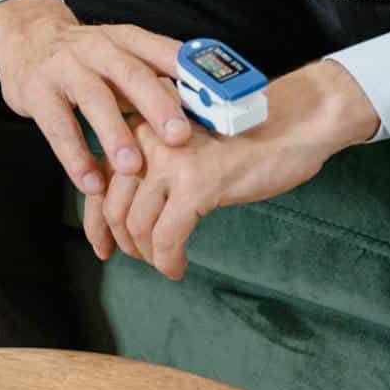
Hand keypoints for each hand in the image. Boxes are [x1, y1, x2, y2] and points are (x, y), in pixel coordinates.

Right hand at [0, 0, 190, 194]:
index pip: (165, 53)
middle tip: (178, 137)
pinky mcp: (38, 92)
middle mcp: (98, 48)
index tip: (216, 102)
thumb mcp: (121, 54)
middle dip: (157, 105)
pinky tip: (92, 184)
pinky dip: (75, 157)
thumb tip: (207, 109)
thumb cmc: (85, 56)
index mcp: (127, 39)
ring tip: (132, 167)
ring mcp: (65, 68)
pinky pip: (58, 127)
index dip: (191, 77)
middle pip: (131, 74)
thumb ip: (157, 76)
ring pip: (94, 99)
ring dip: (115, 134)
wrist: (26, 36)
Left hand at [83, 59, 379, 277]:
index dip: (95, 219)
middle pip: (112, 204)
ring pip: (136, 224)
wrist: (294, 122)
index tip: (103, 245)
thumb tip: (124, 209)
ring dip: (147, 253)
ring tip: (164, 262)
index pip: (99, 177)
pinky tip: (177, 267)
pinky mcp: (196, 184)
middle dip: (121, 242)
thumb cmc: (247, 135)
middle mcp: (147, 138)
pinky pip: (167, 237)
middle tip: (137, 259)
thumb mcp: (186, 142)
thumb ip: (153, 163)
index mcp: (142, 124)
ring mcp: (171, 160)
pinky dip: (168, 260)